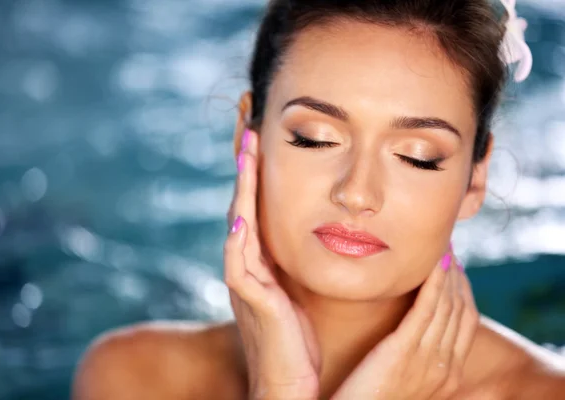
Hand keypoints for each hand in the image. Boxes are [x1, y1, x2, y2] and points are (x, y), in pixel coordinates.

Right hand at [225, 129, 320, 399]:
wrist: (290, 388)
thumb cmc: (302, 342)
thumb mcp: (304, 292)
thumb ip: (306, 263)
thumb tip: (342, 231)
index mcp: (264, 259)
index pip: (260, 201)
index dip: (261, 166)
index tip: (266, 128)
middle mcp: (249, 263)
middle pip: (244, 199)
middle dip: (246, 161)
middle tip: (247, 117)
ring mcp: (245, 280)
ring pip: (239, 220)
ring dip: (242, 184)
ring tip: (248, 146)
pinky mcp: (250, 299)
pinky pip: (240, 259)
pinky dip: (240, 232)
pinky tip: (244, 208)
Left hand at [331, 246, 479, 399]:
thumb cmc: (373, 397)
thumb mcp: (404, 375)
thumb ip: (415, 353)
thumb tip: (415, 325)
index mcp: (449, 373)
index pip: (468, 321)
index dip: (464, 288)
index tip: (455, 265)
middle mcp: (446, 367)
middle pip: (461, 309)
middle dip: (457, 274)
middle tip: (448, 247)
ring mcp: (428, 361)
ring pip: (447, 306)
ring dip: (446, 272)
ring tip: (441, 247)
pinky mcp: (404, 352)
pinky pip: (426, 310)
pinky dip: (434, 284)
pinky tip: (433, 264)